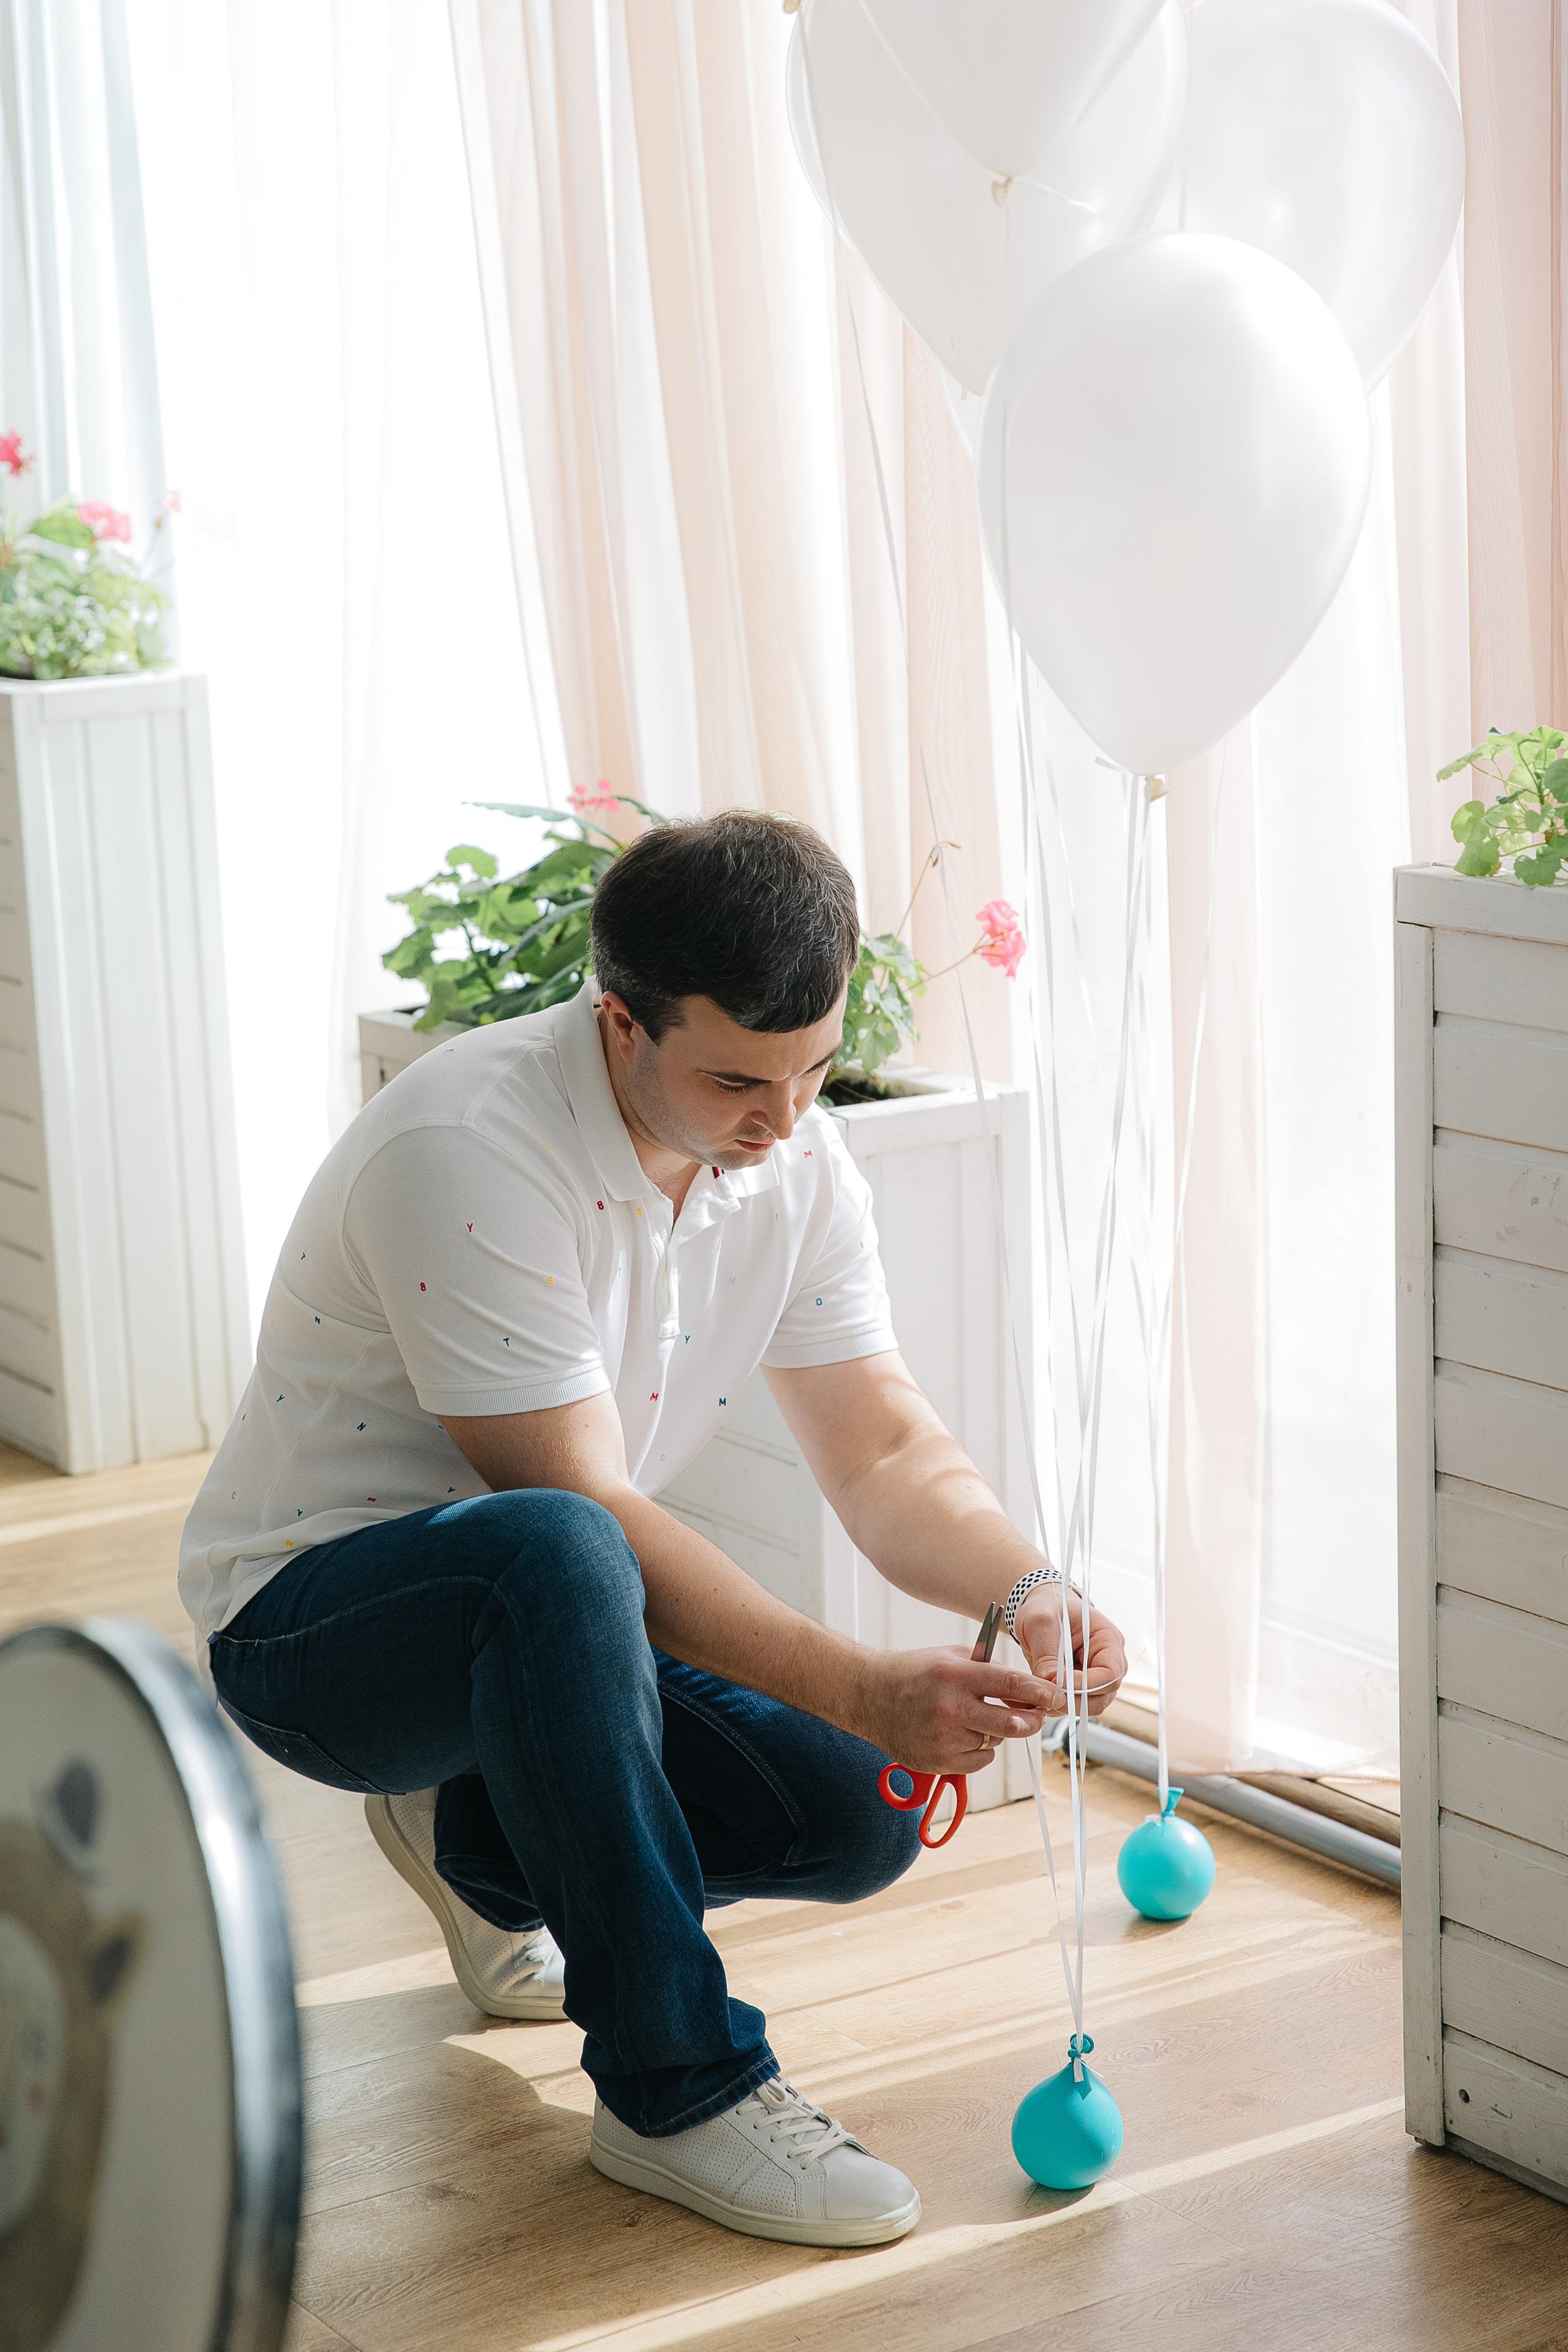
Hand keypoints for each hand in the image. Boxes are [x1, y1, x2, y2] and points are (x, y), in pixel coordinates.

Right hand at [860, 1645, 1053, 1775]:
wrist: (869, 1696)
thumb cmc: (914, 1672)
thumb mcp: (950, 1656)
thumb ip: (987, 1669)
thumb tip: (1027, 1686)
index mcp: (955, 1675)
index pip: (1010, 1685)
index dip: (1040, 1692)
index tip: (1058, 1696)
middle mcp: (949, 1708)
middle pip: (1011, 1723)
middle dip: (1032, 1720)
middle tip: (1035, 1715)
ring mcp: (942, 1738)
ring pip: (995, 1741)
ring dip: (996, 1731)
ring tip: (975, 1717)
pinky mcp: (937, 1760)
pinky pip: (979, 1759)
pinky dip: (979, 1748)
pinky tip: (961, 1734)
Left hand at [1015, 1584, 1127, 1718]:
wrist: (1040, 1609)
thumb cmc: (1046, 1607)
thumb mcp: (1040, 1623)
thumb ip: (1046, 1654)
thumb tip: (1050, 1684)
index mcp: (1108, 1639)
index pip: (1110, 1673)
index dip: (1087, 1684)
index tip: (1059, 1683)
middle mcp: (1107, 1660)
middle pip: (1103, 1695)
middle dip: (1074, 1700)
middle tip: (1047, 1696)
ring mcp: (1096, 1675)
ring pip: (1089, 1705)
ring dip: (1065, 1704)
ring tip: (1041, 1695)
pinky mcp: (1081, 1685)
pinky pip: (1075, 1703)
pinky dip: (1058, 1704)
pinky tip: (1040, 1695)